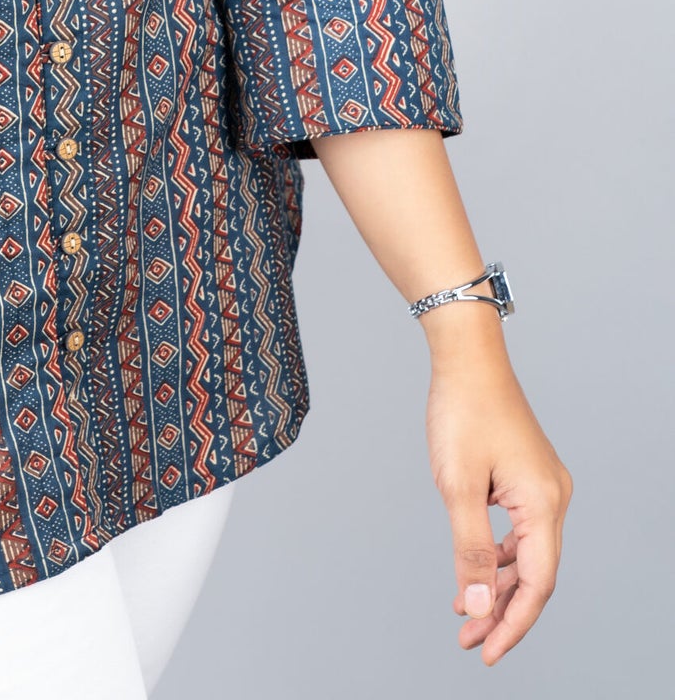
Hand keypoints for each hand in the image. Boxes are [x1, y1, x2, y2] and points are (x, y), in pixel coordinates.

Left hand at [425, 324, 572, 664]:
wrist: (468, 358)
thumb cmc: (463, 411)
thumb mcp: (457, 486)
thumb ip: (469, 551)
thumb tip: (479, 606)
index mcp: (543, 504)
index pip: (536, 584)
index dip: (512, 623)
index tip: (486, 652)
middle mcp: (553, 498)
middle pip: (535, 574)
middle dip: (503, 611)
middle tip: (469, 641)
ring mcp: (544, 486)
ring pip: (527, 554)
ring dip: (498, 585)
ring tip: (466, 612)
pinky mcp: (529, 476)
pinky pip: (521, 530)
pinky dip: (498, 554)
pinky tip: (475, 569)